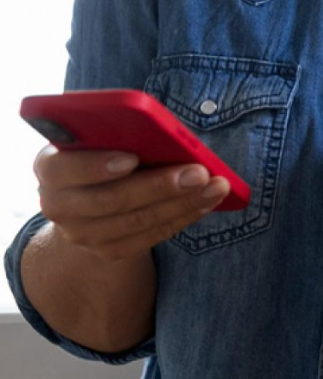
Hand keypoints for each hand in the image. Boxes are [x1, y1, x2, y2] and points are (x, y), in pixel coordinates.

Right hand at [34, 145, 229, 260]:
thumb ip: (120, 128)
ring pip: (135, 222)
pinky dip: (182, 217)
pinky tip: (207, 202)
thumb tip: (160, 130)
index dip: (96, 165)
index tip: (132, 157)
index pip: (62, 168)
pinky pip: (148, 238)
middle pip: (109, 200)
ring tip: (217, 186)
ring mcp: (81, 233)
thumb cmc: (105, 147)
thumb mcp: (104, 133)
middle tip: (199, 172)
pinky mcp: (107, 250)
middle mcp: (57, 204)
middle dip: (159, 185)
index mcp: (50, 165)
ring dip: (182, 203)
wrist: (91, 193)